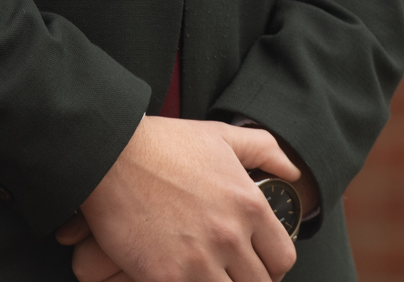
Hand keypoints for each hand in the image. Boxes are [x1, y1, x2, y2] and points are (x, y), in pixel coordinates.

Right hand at [54, 116, 300, 281]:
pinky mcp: (168, 278)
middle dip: (247, 280)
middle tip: (228, 272)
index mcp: (248, 204)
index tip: (256, 263)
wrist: (111, 154)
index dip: (272, 266)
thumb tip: (293, 172)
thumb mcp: (220, 136)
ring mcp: (200, 261)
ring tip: (205, 274)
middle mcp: (231, 236)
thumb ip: (263, 150)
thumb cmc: (164, 143)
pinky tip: (182, 277)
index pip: (283, 259)